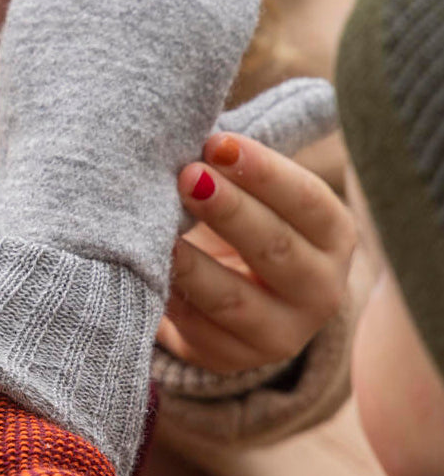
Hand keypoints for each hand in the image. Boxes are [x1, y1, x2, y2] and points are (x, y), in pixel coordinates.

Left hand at [158, 134, 355, 372]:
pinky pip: (194, 330)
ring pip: (232, 299)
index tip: (216, 142)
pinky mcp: (230, 359)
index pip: (308, 201)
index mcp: (332, 236)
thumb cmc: (238, 222)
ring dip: (192, 263)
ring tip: (158, 230)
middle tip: (184, 175)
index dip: (263, 172)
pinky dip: (168, 298)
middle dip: (228, 210)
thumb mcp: (255, 193)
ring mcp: (278, 335)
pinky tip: (143, 270)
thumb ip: (242, 160)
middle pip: (276, 249)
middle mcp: (320, 290)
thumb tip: (208, 116)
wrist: (229, 298)